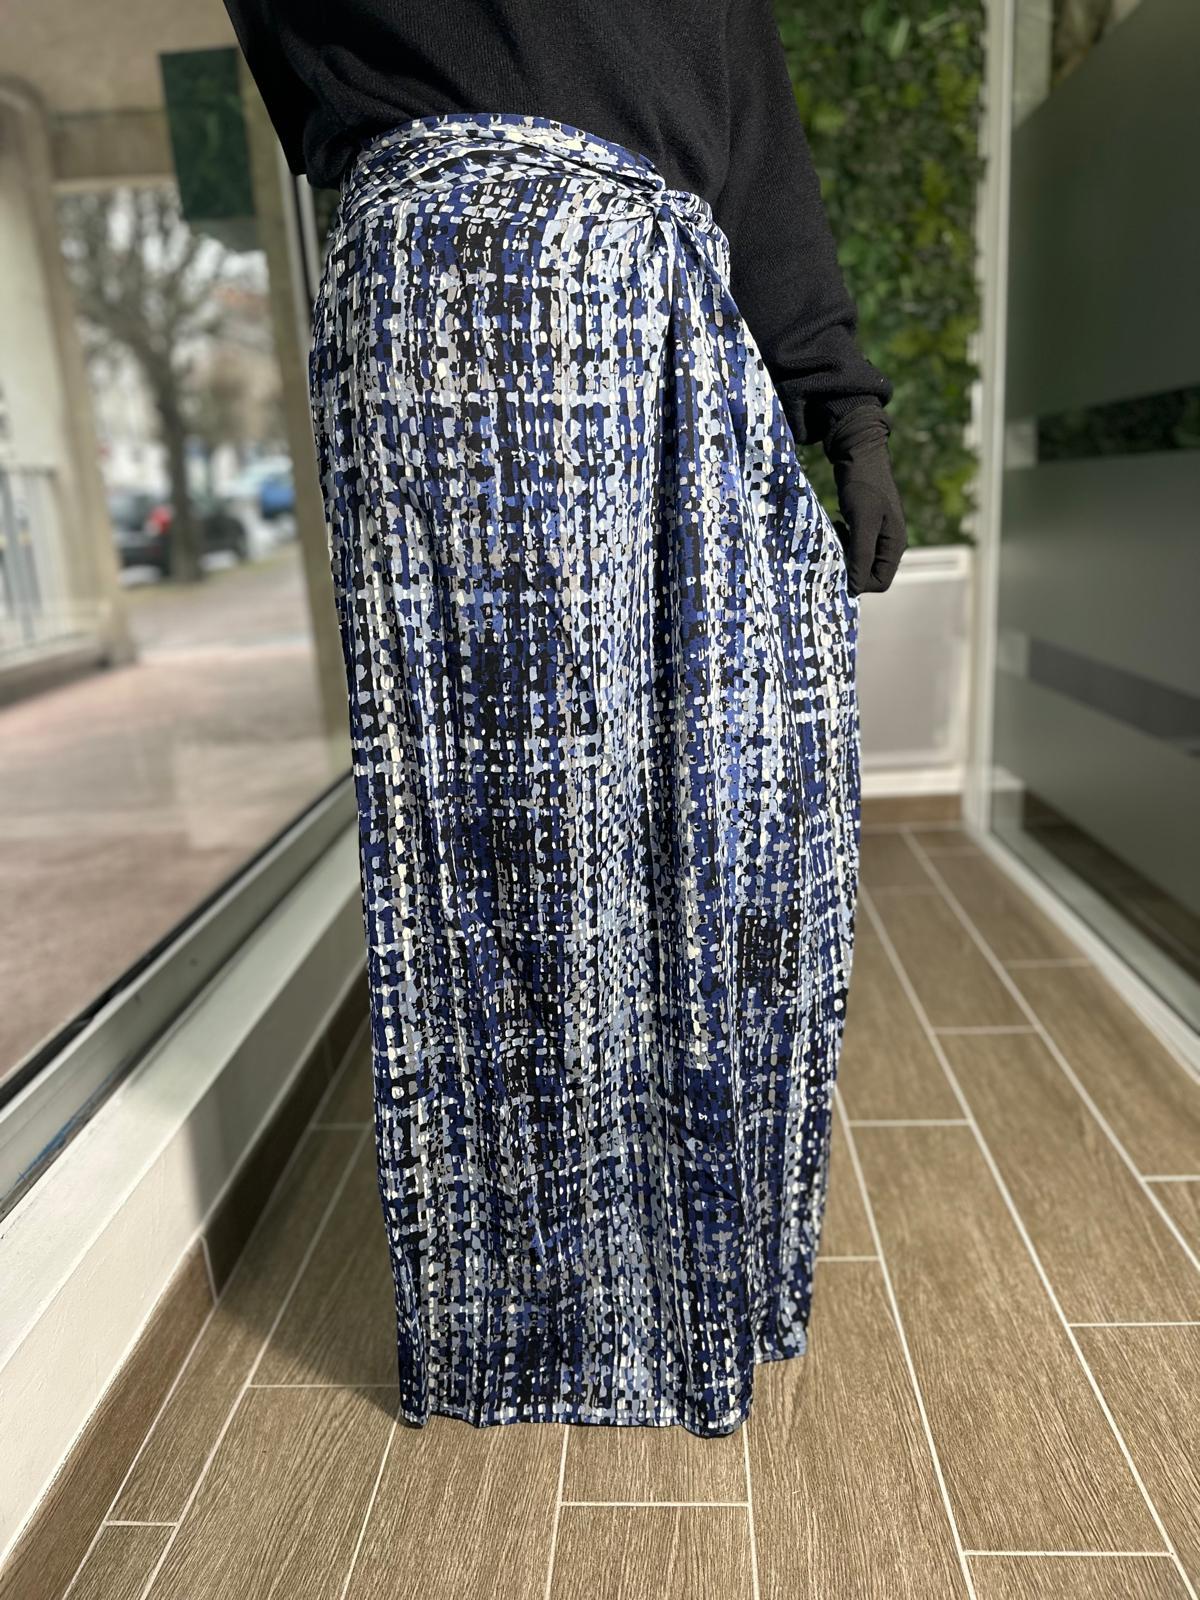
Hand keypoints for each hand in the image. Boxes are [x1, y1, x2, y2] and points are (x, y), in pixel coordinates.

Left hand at [822, 404, 906, 595]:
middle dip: (850, 567)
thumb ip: (860, 554)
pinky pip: (855, 546)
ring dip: (845, 554)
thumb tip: (855, 588)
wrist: (860, 452)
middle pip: (870, 573)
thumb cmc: (862, 485)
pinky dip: (844, 542)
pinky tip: (837, 525)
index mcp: (895, 544)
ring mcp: (879, 533)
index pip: (880, 582)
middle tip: (834, 548)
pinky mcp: (867, 524)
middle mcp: (890, 542)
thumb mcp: (861, 522)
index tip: (838, 566)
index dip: (858, 582)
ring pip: (860, 560)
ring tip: (836, 534)